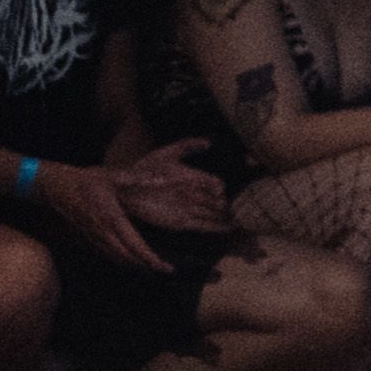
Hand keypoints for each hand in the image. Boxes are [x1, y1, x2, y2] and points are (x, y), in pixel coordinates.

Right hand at [33, 157, 173, 270]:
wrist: (54, 187)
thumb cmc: (85, 180)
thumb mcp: (113, 177)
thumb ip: (137, 180)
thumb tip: (162, 178)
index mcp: (113, 219)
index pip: (135, 246)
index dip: (150, 259)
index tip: (166, 267)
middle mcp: (103, 233)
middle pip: (127, 258)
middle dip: (147, 267)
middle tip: (166, 270)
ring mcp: (93, 237)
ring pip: (116, 259)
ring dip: (134, 266)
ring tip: (153, 269)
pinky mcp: (85, 239)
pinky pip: (105, 255)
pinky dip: (120, 261)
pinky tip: (131, 262)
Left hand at [115, 153, 234, 239]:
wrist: (124, 189)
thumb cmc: (143, 169)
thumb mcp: (165, 154)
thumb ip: (186, 146)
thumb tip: (209, 142)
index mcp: (192, 178)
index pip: (212, 183)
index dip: (218, 187)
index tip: (221, 191)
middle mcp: (193, 194)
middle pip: (217, 201)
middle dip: (231, 205)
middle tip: (247, 210)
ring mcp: (188, 209)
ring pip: (213, 214)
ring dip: (228, 218)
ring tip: (245, 221)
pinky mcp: (180, 222)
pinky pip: (202, 225)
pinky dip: (217, 227)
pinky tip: (230, 228)